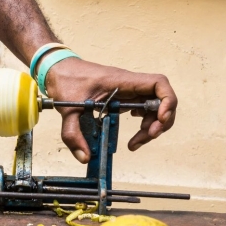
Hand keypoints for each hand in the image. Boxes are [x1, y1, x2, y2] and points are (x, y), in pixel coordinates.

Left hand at [45, 58, 176, 162]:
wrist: (57, 69)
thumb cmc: (66, 79)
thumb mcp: (68, 109)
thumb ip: (73, 134)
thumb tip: (84, 156)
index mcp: (122, 81)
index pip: (159, 83)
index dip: (167, 101)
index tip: (159, 120)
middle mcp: (129, 85)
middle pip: (160, 100)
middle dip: (160, 121)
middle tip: (147, 137)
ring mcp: (127, 91)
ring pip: (152, 107)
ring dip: (150, 126)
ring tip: (135, 142)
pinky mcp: (122, 97)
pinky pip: (142, 109)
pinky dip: (142, 123)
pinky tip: (133, 133)